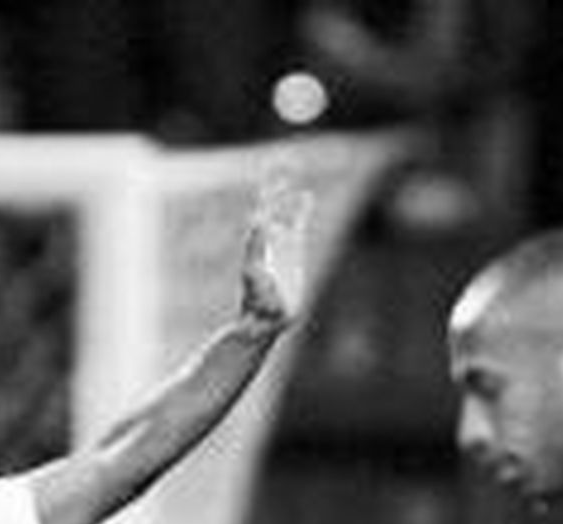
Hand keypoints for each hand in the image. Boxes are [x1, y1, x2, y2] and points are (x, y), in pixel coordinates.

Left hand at [241, 172, 311, 335]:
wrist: (263, 321)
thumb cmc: (256, 302)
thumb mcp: (254, 276)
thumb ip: (256, 253)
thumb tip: (258, 226)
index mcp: (258, 242)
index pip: (263, 209)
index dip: (269, 192)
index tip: (275, 171)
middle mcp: (267, 239)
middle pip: (272, 205)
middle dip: (278, 186)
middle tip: (284, 163)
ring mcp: (280, 246)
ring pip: (286, 213)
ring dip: (291, 196)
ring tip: (297, 178)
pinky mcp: (291, 256)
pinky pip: (297, 227)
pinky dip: (301, 212)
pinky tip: (307, 200)